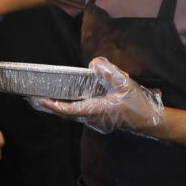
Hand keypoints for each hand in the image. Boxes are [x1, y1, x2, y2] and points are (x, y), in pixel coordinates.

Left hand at [31, 57, 167, 137]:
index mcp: (96, 110)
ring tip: (47, 96)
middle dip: (52, 106)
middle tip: (36, 97)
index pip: (70, 109)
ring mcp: (96, 120)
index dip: (54, 105)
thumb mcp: (126, 84)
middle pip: (67, 113)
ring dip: (60, 106)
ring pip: (73, 114)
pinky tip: (67, 98)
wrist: (149, 121)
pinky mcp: (99, 118)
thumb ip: (109, 72)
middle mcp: (93, 117)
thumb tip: (94, 63)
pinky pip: (80, 113)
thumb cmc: (138, 104)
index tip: (41, 99)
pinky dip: (70, 106)